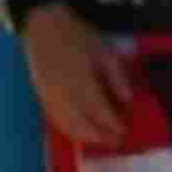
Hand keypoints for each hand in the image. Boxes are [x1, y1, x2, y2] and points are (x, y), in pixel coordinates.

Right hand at [21, 6, 130, 145]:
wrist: (44, 28)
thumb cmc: (79, 37)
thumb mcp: (105, 52)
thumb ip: (117, 77)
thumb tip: (129, 99)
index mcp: (82, 81)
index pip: (100, 110)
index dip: (113, 124)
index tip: (126, 132)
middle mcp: (64, 94)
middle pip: (82, 124)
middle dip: (99, 136)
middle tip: (116, 142)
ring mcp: (50, 97)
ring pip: (66, 125)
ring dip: (84, 137)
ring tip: (101, 142)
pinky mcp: (42, 96)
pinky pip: (55, 120)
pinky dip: (69, 130)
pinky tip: (79, 133)